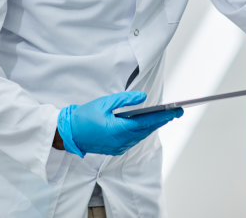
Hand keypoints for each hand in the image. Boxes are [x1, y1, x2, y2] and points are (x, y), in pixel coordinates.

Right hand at [56, 91, 181, 156]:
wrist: (68, 134)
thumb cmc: (84, 117)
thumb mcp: (104, 103)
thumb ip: (124, 100)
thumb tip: (143, 98)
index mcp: (118, 130)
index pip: (146, 123)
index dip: (162, 117)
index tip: (176, 111)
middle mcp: (121, 141)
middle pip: (146, 130)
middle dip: (162, 120)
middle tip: (177, 112)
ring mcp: (119, 147)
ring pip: (141, 135)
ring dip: (153, 126)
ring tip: (166, 116)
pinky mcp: (116, 148)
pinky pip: (133, 139)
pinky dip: (142, 131)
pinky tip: (148, 124)